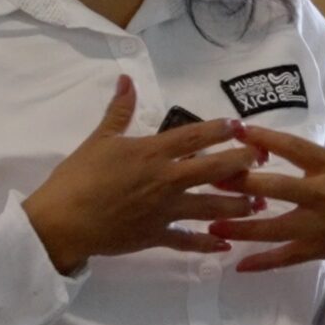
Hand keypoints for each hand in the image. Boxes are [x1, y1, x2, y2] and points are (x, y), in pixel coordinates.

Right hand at [22, 76, 261, 275]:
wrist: (61, 222)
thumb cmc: (78, 177)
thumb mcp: (98, 139)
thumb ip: (119, 111)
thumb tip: (127, 79)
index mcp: (151, 153)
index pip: (193, 137)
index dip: (219, 130)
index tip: (240, 126)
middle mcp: (165, 180)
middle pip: (213, 170)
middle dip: (241, 164)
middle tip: (263, 160)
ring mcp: (163, 211)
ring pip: (210, 208)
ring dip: (237, 205)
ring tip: (260, 204)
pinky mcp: (156, 236)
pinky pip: (187, 241)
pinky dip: (207, 244)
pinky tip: (226, 244)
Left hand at [216, 77, 324, 272]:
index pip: (293, 149)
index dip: (264, 140)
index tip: (236, 131)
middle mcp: (323, 196)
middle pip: (275, 189)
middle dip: (240, 183)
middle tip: (208, 176)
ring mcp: (321, 226)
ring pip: (274, 228)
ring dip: (241, 225)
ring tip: (210, 221)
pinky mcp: (322, 249)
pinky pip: (288, 257)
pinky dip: (264, 263)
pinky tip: (238, 264)